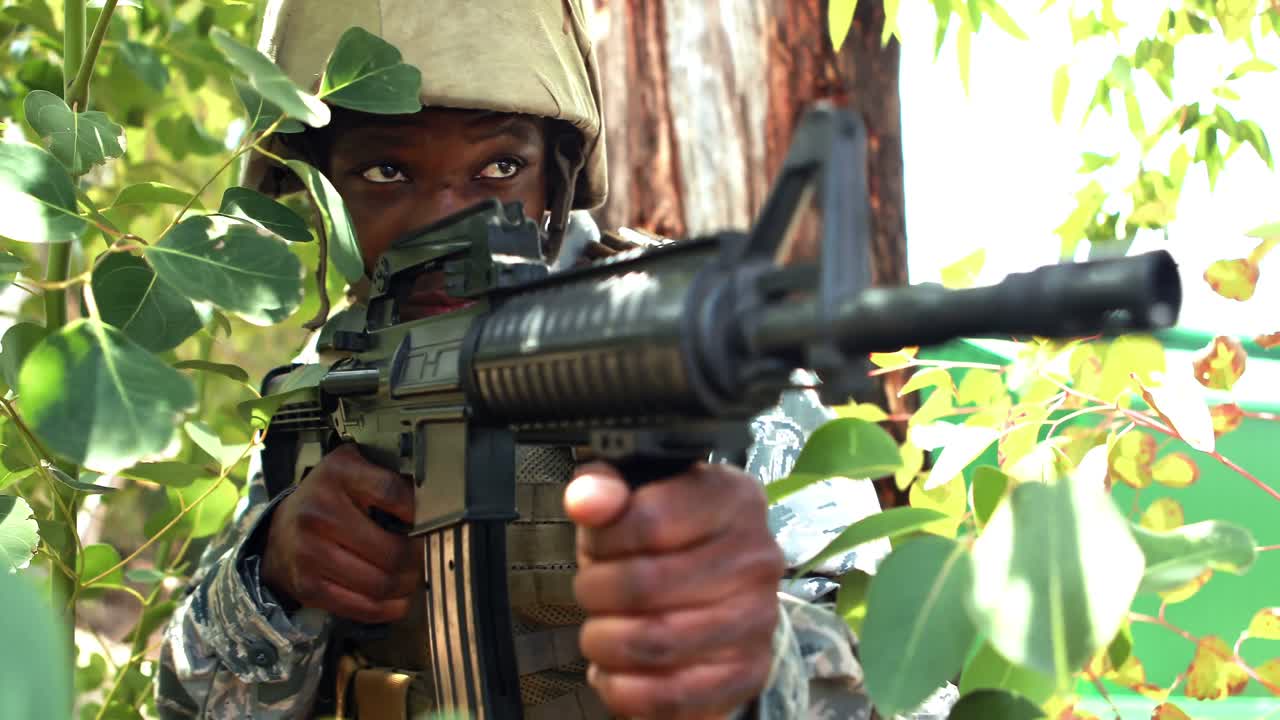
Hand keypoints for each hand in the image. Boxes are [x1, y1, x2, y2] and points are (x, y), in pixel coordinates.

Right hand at [260, 443, 420, 622]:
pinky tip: (397, 599)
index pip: (391, 492)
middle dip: (416, 558)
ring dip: (406, 585)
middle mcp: (320, 512)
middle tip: (423, 556)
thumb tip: (434, 500)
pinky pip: (362, 607)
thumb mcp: (352, 470)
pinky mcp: (308, 586)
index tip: (428, 519)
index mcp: (337, 474)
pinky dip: (388, 608)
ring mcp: (310, 552)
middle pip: (391, 550)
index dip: (418, 510)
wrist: (279, 532)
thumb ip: (386, 477)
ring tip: (411, 577)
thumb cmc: (328, 499)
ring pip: (380, 583)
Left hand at [565, 461, 784, 718]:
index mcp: (734, 499)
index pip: (649, 520)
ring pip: (652, 642)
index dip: (603, 539)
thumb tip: (585, 500)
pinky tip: (614, 670)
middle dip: (595, 591)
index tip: (598, 547)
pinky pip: (668, 695)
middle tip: (592, 591)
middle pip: (645, 584)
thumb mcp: (633, 498)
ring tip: (601, 629)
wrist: (716, 594)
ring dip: (604, 640)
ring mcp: (758, 619)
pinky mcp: (747, 673)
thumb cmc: (665, 541)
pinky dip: (623, 688)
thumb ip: (605, 488)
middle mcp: (757, 558)